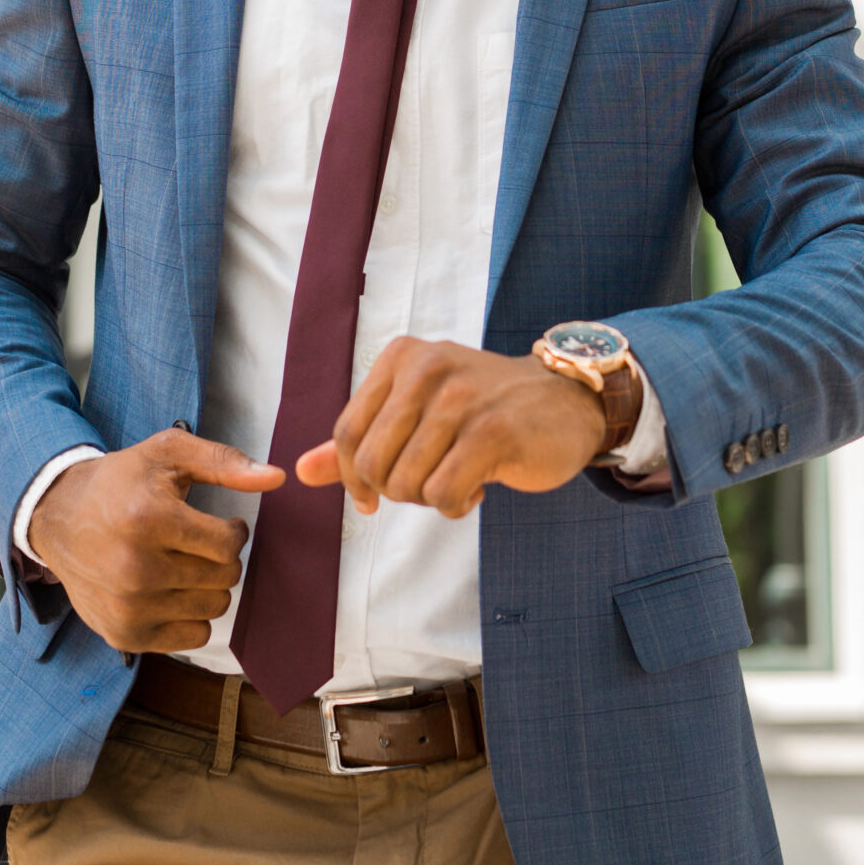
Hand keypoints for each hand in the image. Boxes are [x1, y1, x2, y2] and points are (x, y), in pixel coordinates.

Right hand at [27, 431, 284, 654]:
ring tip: (184, 564)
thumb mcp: (168, 454)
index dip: (235, 532)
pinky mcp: (125, 637)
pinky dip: (192, 615)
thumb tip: (276, 477)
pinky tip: (171, 591)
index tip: (223, 525)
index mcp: (148, 519)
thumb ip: (224, 462)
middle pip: (224, 579)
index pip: (228, 545)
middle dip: (222, 558)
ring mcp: (128, 608)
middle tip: (199, 544)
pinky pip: (194, 638)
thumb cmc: (121, 482)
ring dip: (209, 586)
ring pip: (214, 608)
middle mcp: (135, 569)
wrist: (58, 518)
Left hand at [295, 338, 604, 520]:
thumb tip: (299, 471)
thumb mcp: (416, 410)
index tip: (371, 497)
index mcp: (401, 358)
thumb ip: (359, 439)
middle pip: (374, 464)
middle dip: (396, 490)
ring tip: (458, 476)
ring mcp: (460, 399)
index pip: (348, 434)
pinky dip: (456, 506)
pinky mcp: (492, 432)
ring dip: (429, 498)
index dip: (353, 478)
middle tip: (429, 481)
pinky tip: (479, 485)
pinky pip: (443, 496)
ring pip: (407, 484)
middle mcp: (427, 369)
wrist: (564, 401)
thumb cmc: (481, 409)